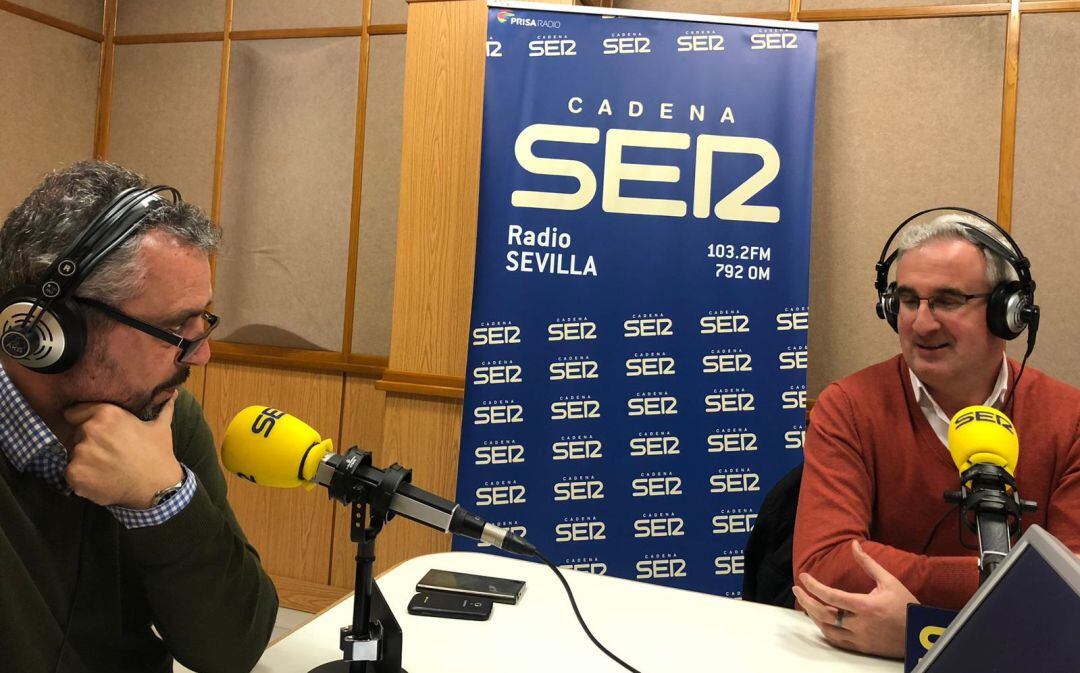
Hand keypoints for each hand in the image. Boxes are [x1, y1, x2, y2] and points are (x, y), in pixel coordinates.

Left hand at [63, 394, 181, 508]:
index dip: (85, 420)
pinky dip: (83, 477)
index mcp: (107, 414)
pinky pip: (72, 472)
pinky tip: (100, 479)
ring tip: (106, 467)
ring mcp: (80, 452)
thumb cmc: (158, 454)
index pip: (76, 412)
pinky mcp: (74, 473)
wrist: (156, 487)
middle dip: (88, 441)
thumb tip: (173, 392)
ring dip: (85, 460)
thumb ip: (162, 407)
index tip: (98, 432)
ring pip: (74, 454)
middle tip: (108, 452)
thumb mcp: (161, 427)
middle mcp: (90, 430)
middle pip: (76, 434)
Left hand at [792, 540, 916, 657]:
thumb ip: (868, 563)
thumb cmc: (906, 605)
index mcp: (865, 606)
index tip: (803, 577)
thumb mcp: (889, 581)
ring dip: (813, 616)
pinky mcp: (861, 647)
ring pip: (827, 629)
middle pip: (823, 614)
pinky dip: (824, 629)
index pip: (830, 596)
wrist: (921, 634)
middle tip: (797, 590)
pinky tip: (820, 619)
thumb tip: (854, 544)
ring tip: (806, 603)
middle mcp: (859, 624)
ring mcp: (859, 638)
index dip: (813, 586)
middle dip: (806, 600)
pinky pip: (836, 641)